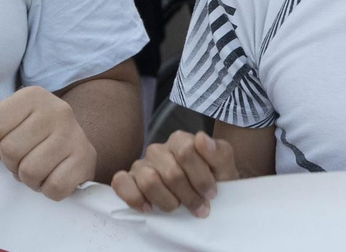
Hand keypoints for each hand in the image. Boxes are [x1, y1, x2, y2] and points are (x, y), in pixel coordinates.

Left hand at [0, 87, 96, 200]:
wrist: (73, 145)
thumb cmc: (29, 133)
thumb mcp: (1, 118)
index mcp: (33, 95)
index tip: (5, 143)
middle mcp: (57, 109)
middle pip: (10, 151)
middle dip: (11, 163)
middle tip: (23, 159)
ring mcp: (74, 134)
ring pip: (30, 172)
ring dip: (28, 179)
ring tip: (36, 168)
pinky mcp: (85, 159)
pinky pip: (53, 187)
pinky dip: (47, 189)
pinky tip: (52, 176)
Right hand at [111, 131, 238, 217]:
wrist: (203, 198)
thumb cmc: (213, 182)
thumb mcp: (224, 168)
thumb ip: (219, 152)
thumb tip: (202, 138)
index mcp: (180, 140)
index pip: (187, 152)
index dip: (201, 178)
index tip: (211, 194)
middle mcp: (158, 149)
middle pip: (171, 173)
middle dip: (189, 196)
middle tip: (199, 207)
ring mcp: (141, 165)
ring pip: (149, 181)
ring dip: (168, 201)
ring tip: (178, 207)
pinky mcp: (128, 180)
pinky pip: (121, 183)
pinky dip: (135, 198)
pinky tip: (149, 207)